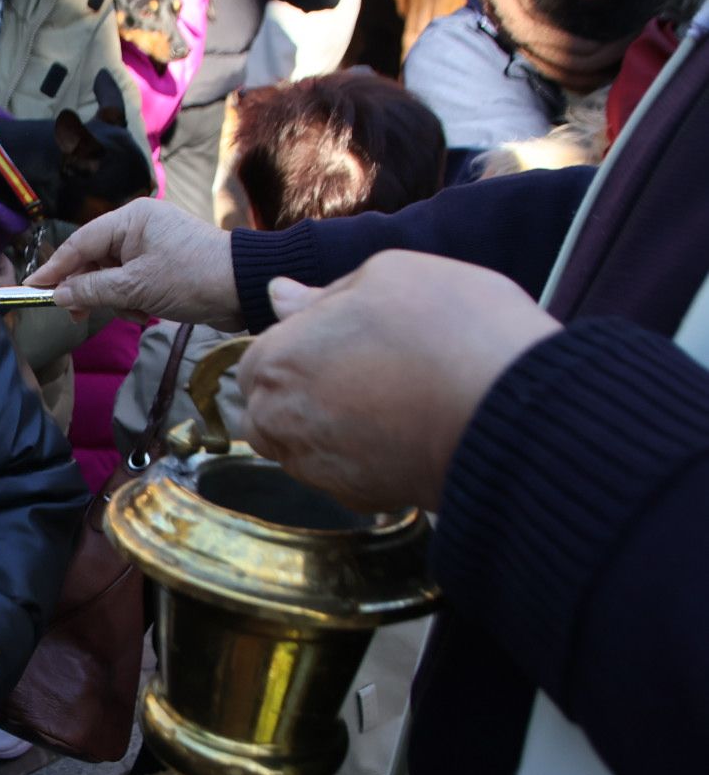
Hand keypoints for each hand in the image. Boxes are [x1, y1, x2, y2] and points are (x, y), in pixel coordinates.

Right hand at [24, 198, 240, 328]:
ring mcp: (151, 243)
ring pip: (112, 273)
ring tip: (134, 312)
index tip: (32, 288)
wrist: (244, 287)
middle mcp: (138, 225)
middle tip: (76, 316)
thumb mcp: (136, 287)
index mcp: (130, 219)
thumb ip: (92, 290)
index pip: (79, 243)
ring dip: (116, 297)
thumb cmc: (192, 278)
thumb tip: (59, 295)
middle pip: (93, 258)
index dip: (54, 269)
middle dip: (89, 289)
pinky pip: (131, 280)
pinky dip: (132, 298)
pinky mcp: (162, 262)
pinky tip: (145, 310)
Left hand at [236, 252, 559, 511]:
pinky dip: (366, 454)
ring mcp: (320, 470)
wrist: (517, 415)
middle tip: (367, 367)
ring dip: (332, 424)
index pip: (258, 361)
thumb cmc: (452, 330)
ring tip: (395, 396)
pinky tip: (407, 429)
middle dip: (303, 391)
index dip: (298, 346)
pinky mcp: (363, 499)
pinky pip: (346, 473)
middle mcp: (282, 426)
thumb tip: (280, 295)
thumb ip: (323, 293)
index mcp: (274, 365)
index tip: (342, 339)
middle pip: (272, 409)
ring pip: (305, 445)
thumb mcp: (387, 276)